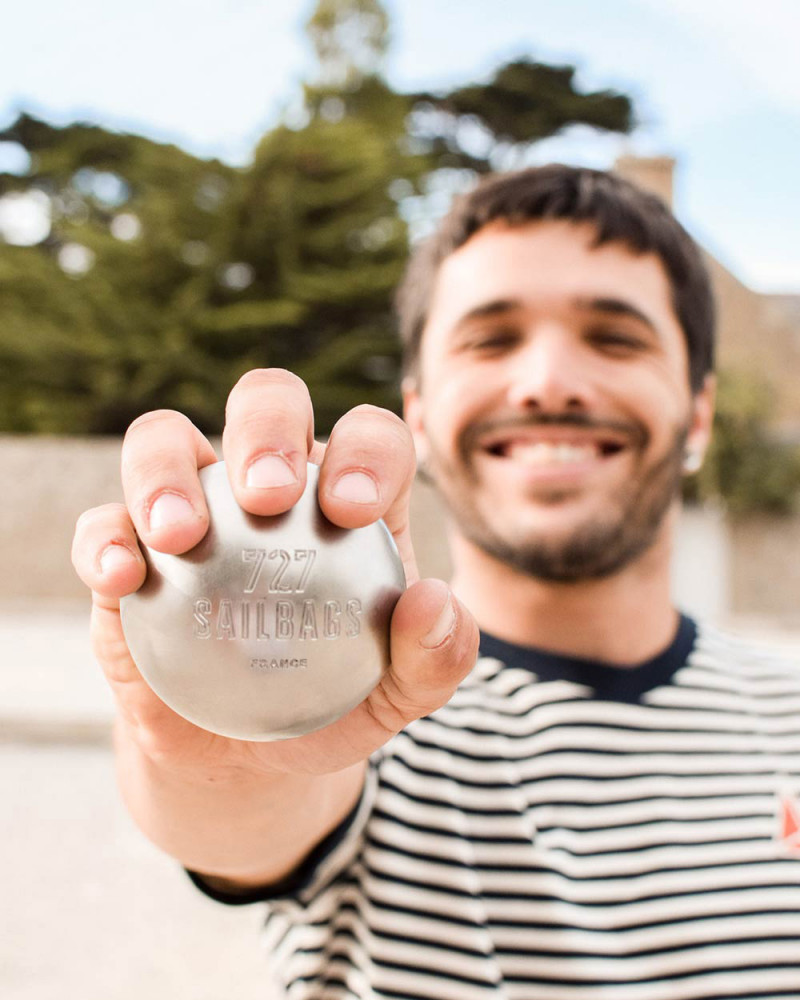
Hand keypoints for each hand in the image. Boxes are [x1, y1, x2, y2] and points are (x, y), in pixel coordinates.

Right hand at [71, 369, 478, 779]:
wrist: (245, 760)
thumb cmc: (330, 704)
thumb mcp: (400, 695)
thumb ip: (437, 656)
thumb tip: (433, 601)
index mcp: (346, 500)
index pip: (367, 435)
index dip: (364, 449)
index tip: (350, 509)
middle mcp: (266, 486)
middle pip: (265, 401)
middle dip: (265, 426)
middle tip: (268, 496)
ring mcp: (192, 511)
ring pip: (165, 439)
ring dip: (166, 470)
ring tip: (180, 534)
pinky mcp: (127, 553)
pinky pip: (103, 523)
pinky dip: (105, 539)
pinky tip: (123, 578)